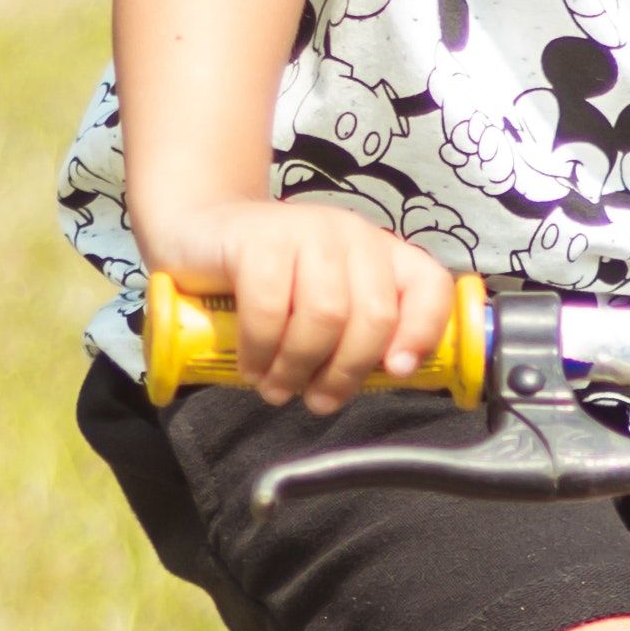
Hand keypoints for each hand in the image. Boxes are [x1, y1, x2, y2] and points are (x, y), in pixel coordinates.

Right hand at [161, 196, 462, 411]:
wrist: (200, 234)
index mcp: (382, 253)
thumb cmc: (271, 285)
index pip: (429, 285)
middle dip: (345, 371)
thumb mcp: (323, 308)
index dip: (422, 332)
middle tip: (316, 400)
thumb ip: (357, 336)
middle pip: (374, 315)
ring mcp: (307, 229)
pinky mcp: (259, 238)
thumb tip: (383, 381)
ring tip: (277, 388)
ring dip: (298, 368)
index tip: (395, 372)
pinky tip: (251, 367)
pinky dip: (260, 350)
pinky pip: (270, 309)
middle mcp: (353, 235)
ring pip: (325, 316)